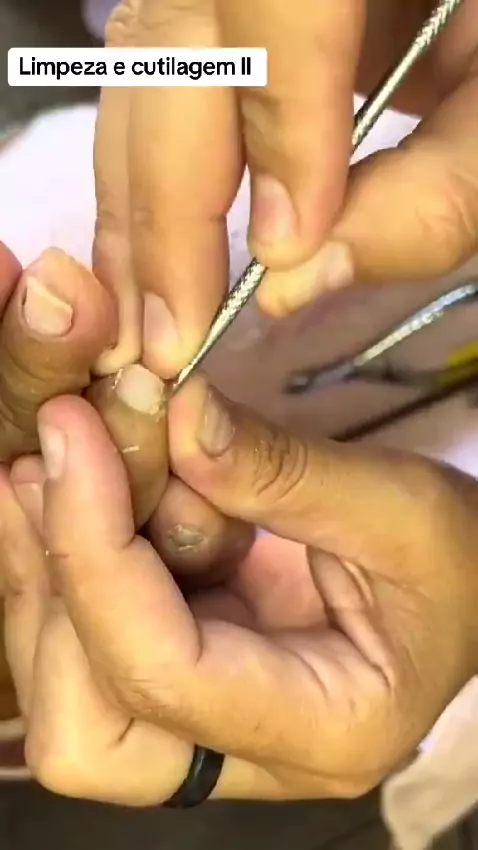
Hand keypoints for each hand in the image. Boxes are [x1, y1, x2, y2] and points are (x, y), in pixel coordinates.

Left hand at [5, 377, 477, 803]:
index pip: (164, 673)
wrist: (463, 587)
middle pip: (85, 729)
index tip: (72, 435)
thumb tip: (175, 412)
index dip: (96, 553)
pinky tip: (75, 482)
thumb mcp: (396, 503)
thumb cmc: (457, 558)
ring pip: (68, 694)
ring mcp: (206, 726)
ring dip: (48, 568)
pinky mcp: (183, 678)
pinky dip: (69, 558)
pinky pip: (87, 643)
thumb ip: (282, 469)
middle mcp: (245, 755)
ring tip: (61, 460)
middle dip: (54, 588)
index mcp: (322, 730)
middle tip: (51, 462)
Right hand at [94, 0, 477, 373]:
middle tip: (174, 335)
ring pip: (141, 73)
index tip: (281, 252)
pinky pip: (149, 90)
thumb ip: (433, 189)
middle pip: (175, 48)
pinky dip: (143, 184)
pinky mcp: (210, 20)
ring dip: (136, 208)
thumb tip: (294, 281)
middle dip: (170, 203)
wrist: (464, 20)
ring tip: (144, 320)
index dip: (276, 123)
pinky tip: (148, 260)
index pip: (276, 1)